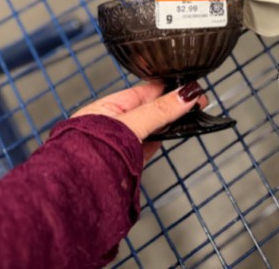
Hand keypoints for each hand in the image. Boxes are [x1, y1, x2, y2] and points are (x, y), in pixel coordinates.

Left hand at [72, 81, 206, 159]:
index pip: (143, 92)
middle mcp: (112, 124)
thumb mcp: (131, 125)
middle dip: (171, 105)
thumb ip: (159, 111)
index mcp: (106, 107)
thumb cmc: (92, 153)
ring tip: (191, 116)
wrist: (80, 189)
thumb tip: (186, 95)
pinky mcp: (127, 162)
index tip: (190, 88)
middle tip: (198, 102)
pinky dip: (160, 140)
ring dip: (168, 123)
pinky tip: (172, 136)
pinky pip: (148, 146)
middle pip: (149, 110)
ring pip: (150, 128)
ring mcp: (120, 143)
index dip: (167, 88)